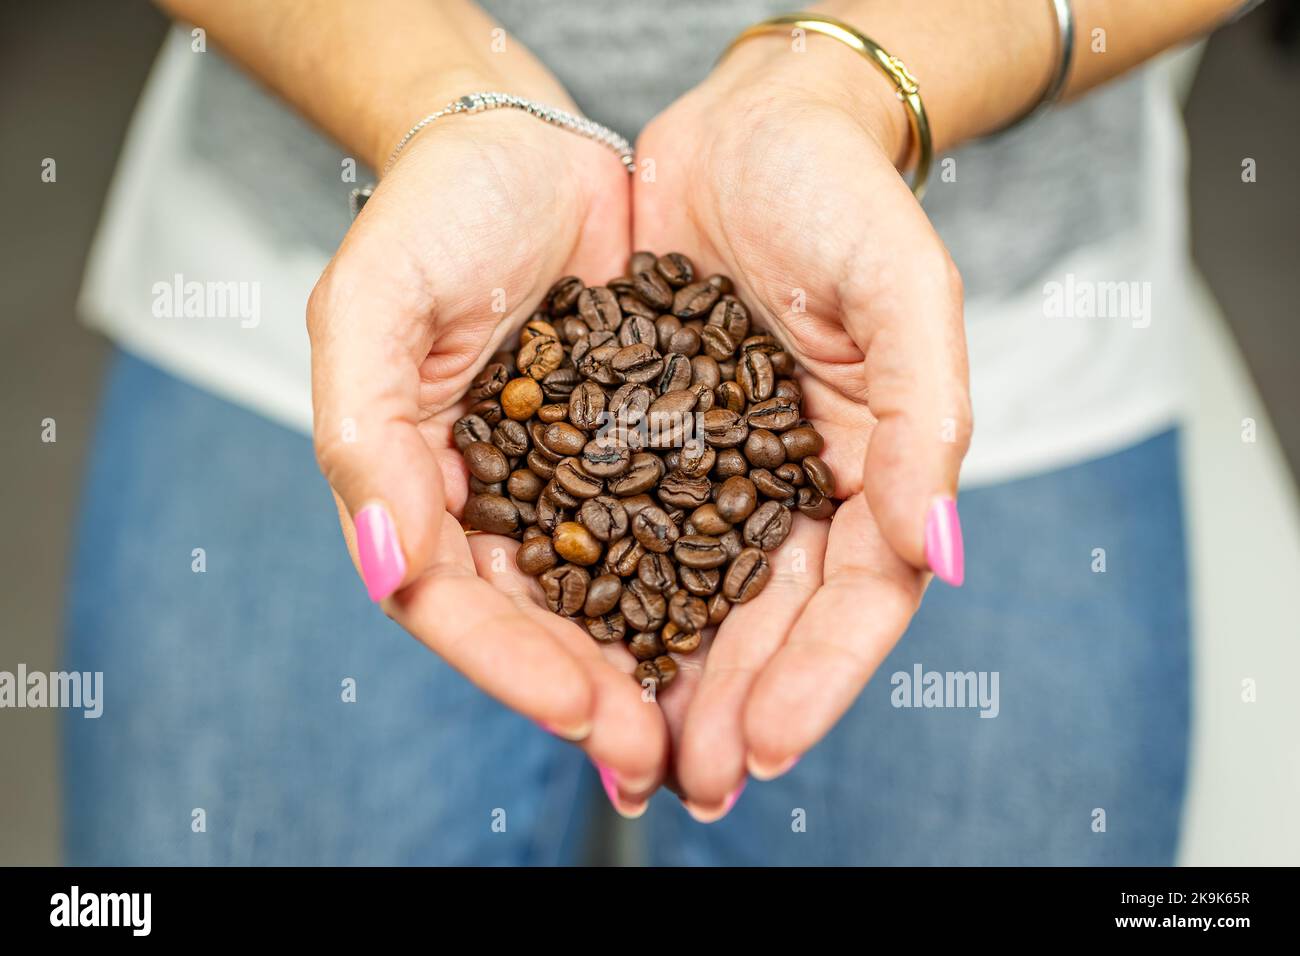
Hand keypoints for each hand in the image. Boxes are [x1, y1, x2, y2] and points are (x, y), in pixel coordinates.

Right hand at [307, 80, 667, 810]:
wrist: (527, 149)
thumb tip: (382, 563)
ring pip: (619, 600)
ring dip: (663, 674)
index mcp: (423, 489)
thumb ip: (365, 433)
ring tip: (715, 740)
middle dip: (600, 699)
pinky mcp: (648, 450)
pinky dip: (711, 591)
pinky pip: (681, 533)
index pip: (458, 604)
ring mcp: (576, 481)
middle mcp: (501, 502)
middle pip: (546, 625)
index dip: (516, 666)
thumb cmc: (436, 213)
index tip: (586, 712)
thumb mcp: (373, 305)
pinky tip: (753, 636)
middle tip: (662, 764)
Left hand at [634, 36, 970, 816]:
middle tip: (690, 781)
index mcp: (868, 467)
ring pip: (698, 600)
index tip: (765, 743)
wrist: (750, 131)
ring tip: (633, 754)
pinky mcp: (649, 445)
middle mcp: (795, 485)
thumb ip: (927, 417)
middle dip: (735, 706)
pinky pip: (627, 537)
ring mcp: (721, 471)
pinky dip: (609, 601)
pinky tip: (581, 652)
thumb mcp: (903, 288)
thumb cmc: (838, 196)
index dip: (818, 678)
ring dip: (670, 681)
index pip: (857, 599)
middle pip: (771, 622)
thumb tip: (937, 551)